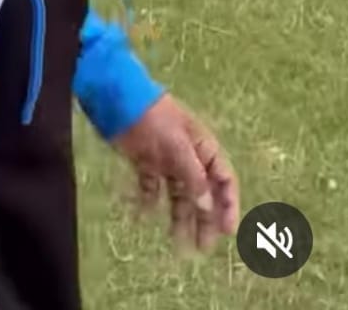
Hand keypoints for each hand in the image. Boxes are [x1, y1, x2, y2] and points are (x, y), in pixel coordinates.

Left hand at [112, 93, 239, 252]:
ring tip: (180, 245)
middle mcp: (188, 158)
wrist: (120, 100)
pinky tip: (145, 217)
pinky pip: (151, 188)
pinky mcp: (145, 162)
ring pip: (179, 196)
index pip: (223, 181)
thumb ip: (193, 177)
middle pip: (202, 194)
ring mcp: (167, 161)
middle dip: (204, 220)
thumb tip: (207, 207)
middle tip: (202, 247)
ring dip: (180, 218)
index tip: (227, 231)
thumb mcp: (179, 146)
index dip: (228, 205)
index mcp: (204, 149)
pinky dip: (150, 203)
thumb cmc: (156, 118)